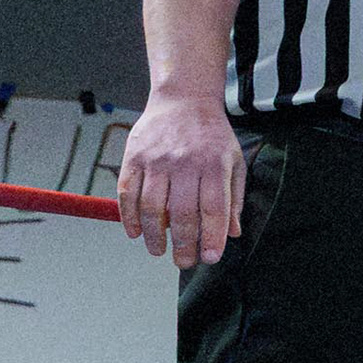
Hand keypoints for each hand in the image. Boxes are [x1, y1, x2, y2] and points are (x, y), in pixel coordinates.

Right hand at [117, 96, 245, 268]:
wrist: (183, 100)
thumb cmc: (212, 136)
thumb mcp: (234, 160)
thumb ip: (234, 197)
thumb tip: (233, 233)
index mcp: (214, 165)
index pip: (213, 208)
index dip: (211, 236)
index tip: (209, 258)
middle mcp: (185, 164)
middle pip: (182, 213)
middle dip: (182, 244)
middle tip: (183, 263)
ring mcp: (156, 160)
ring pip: (151, 207)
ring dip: (154, 235)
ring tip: (159, 252)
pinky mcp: (134, 157)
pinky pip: (127, 193)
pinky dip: (128, 217)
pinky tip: (135, 233)